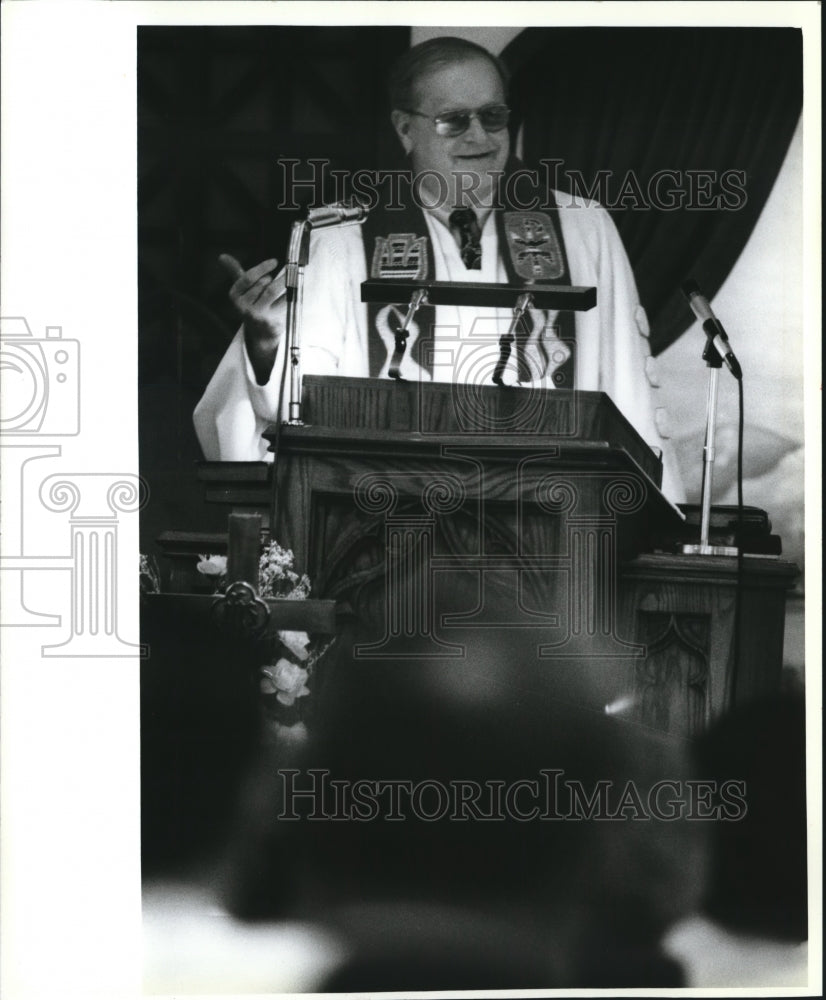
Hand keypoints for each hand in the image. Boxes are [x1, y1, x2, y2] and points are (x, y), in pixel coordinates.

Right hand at [219, 254, 282, 384]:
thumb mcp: (242, 290)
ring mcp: (256, 316)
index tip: (274, 261)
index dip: (262, 268)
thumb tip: (222, 256)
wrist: (260, 335)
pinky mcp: (269, 323)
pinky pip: (282, 303)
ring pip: (271, 292)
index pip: (248, 278)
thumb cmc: (252, 306)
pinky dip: (289, 295)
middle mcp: (243, 307)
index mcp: (234, 296)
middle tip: (282, 276)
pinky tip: (293, 293)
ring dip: (283, 283)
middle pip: (262, 285)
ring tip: (291, 278)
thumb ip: (235, 272)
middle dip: (273, 279)